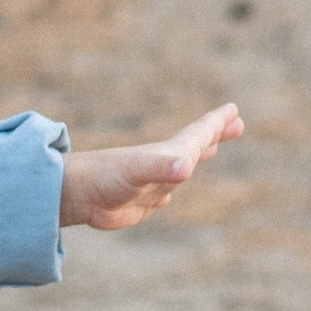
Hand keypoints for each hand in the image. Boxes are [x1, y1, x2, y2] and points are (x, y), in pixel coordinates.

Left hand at [59, 101, 242, 231]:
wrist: (73, 195)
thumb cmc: (102, 178)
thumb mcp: (135, 171)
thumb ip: (160, 168)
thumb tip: (185, 166)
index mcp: (165, 154)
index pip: (196, 134)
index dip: (216, 123)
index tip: (233, 108)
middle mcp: (160, 164)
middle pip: (193, 145)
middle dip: (215, 133)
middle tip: (237, 123)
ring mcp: (150, 182)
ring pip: (181, 167)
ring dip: (197, 156)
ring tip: (210, 148)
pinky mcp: (139, 201)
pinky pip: (163, 192)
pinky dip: (172, 186)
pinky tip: (171, 189)